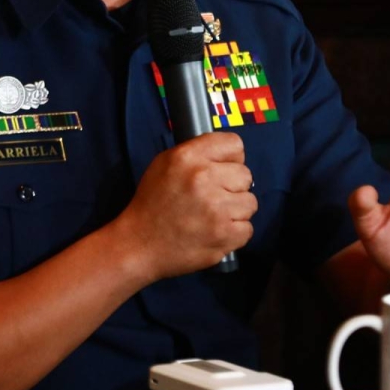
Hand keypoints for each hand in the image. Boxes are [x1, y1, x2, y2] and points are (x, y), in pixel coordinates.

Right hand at [115, 133, 256, 281]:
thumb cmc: (152, 203)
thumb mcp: (164, 163)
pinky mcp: (224, 235)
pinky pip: (247, 228)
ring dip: (236, 211)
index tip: (222, 170)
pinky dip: (234, 233)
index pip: (234, 145)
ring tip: (213, 217)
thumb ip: (196, 154)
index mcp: (188, 157)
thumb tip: (226, 155)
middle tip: (213, 198)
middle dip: (232, 187)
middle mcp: (204, 178)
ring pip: (250, 202)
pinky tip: (215, 232)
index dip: (230, 159)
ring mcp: (217, 209)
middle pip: (245, 175)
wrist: (139, 244)